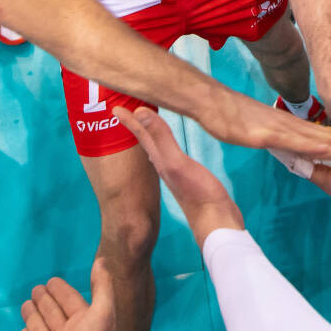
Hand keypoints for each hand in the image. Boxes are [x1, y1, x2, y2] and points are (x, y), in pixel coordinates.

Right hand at [17, 260, 116, 330]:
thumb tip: (103, 261)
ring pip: (40, 330)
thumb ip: (102, 288)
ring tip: (27, 304)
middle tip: (36, 288)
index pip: (70, 302)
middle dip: (45, 301)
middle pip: (53, 314)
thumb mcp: (102, 316)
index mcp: (84, 326)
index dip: (61, 290)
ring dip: (34, 317)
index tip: (51, 279)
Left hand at [116, 106, 244, 244]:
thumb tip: (139, 111)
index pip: (141, 134)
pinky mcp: (188, 179)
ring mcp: (176, 173)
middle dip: (136, 124)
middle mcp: (164, 165)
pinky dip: (166, 146)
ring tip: (145, 123)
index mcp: (160, 160)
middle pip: (146, 139)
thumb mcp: (177, 163)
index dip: (129, 119)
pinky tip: (169, 150)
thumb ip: (160, 138)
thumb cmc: (198, 193)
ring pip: (157, 148)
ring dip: (150, 134)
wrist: (216, 222)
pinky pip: (171, 155)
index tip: (114, 107)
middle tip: (126, 110)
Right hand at [195, 90, 330, 164]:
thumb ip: (274, 138)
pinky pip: (294, 142)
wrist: (206, 100)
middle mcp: (289, 126)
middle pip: (328, 139)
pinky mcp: (266, 134)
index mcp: (288, 127)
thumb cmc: (226, 116)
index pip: (323, 138)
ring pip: (318, 141)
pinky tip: (330, 152)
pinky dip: (314, 148)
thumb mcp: (255, 131)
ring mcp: (279, 129)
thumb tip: (288, 149)